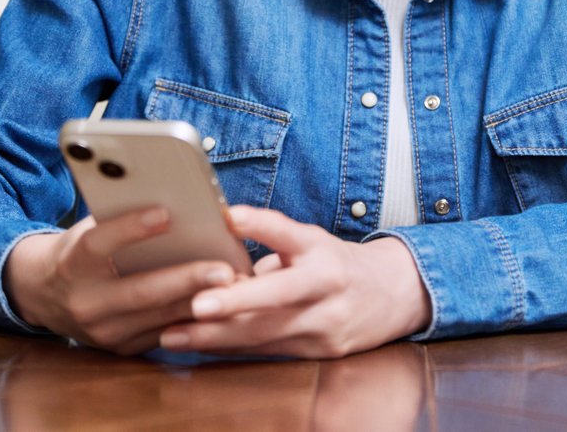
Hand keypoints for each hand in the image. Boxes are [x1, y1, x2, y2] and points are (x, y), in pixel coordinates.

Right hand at [2, 206, 238, 355]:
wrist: (44, 295)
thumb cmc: (79, 250)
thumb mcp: (88, 229)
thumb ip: (119, 220)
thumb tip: (170, 199)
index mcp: (73, 263)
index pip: (99, 243)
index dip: (130, 228)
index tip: (165, 213)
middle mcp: (85, 302)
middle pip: (141, 291)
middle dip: (187, 280)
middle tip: (225, 269)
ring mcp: (103, 331)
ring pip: (158, 318)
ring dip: (200, 303)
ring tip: (235, 288)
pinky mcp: (120, 349)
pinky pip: (163, 335)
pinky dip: (194, 319)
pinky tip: (221, 306)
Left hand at [156, 204, 433, 358]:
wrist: (393, 295)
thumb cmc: (335, 263)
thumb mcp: (310, 243)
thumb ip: (269, 250)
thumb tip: (215, 262)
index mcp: (320, 249)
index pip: (289, 232)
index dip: (261, 224)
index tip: (231, 216)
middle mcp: (327, 284)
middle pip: (278, 295)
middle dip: (233, 302)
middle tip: (195, 305)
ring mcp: (327, 321)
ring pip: (266, 332)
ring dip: (216, 336)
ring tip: (173, 334)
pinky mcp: (322, 351)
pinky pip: (270, 351)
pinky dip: (233, 349)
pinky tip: (199, 347)